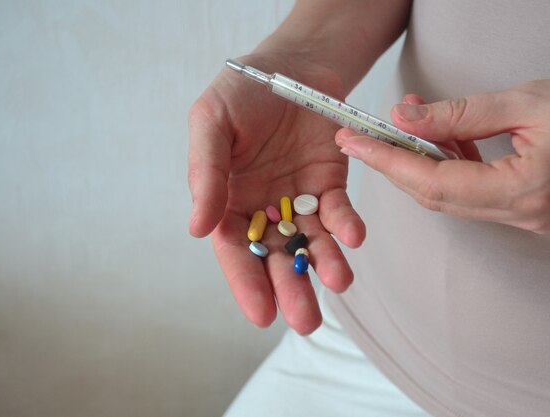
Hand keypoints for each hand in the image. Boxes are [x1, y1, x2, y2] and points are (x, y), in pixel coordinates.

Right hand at [188, 53, 365, 334]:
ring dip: (324, 264)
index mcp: (227, 199)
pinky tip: (353, 237)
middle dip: (290, 288)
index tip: (261, 315)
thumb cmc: (242, 93)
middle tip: (306, 321)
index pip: (235, 249)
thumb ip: (206, 173)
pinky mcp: (330, 185)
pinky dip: (346, 225)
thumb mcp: (211, 124)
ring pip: (311, 241)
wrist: (292, 64)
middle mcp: (263, 207)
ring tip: (338, 282)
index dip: (245, 282)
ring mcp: (298, 198)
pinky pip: (338, 211)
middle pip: (276, 256)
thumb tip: (196, 228)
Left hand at [335, 75, 549, 232]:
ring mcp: (526, 218)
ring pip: (451, 198)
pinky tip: (440, 141)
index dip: (388, 161)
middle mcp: (523, 214)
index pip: (434, 181)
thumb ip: (459, 115)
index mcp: (526, 189)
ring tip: (400, 127)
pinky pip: (472, 196)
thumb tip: (403, 120)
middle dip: (393, 165)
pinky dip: (448, 170)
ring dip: (419, 165)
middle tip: (360, 137)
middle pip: (435, 196)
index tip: (354, 141)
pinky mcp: (527, 211)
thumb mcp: (527, 100)